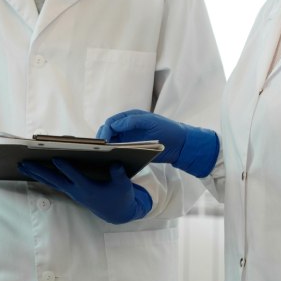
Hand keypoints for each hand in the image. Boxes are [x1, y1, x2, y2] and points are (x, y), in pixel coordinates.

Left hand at [18, 159, 151, 224]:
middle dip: (39, 171)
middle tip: (23, 162)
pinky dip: (42, 176)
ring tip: (21, 165)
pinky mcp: (70, 190)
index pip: (75, 177)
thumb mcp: (124, 186)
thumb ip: (119, 175)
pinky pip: (53, 182)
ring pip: (50, 181)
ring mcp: (71, 191)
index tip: (55, 159)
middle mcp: (76, 191)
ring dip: (35, 173)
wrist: (116, 212)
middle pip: (54, 180)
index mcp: (88, 189)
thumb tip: (116, 164)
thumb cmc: (120, 196)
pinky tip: (32, 170)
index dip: (66, 168)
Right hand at [97, 109, 218, 177]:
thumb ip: (132, 121)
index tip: (103, 142)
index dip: (105, 131)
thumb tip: (113, 125)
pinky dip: (114, 156)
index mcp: (130, 118)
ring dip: (106, 149)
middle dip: (102, 141)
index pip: (111, 122)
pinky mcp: (132, 149)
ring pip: (111, 143)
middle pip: (107, 132)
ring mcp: (128, 139)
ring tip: (102, 158)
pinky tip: (112, 162)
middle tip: (98, 151)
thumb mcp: (150, 122)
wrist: (182, 145)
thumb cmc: (168, 129)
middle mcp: (126, 128)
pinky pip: (119, 152)